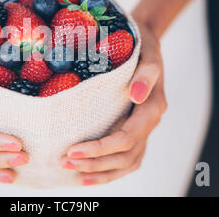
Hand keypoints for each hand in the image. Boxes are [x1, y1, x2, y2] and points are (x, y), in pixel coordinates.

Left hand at [61, 21, 166, 185]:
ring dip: (101, 171)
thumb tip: (136, 95)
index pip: (127, 137)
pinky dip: (109, 170)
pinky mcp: (135, 130)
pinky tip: (88, 173)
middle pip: (125, 155)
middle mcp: (149, 122)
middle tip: (66, 162)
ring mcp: (143, 129)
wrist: (145, 45)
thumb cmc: (141, 48)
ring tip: (74, 172)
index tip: (73, 150)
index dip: (101, 148)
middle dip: (96, 162)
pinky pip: (126, 158)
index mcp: (152, 107)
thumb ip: (146, 74)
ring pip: (127, 162)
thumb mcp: (147, 54)